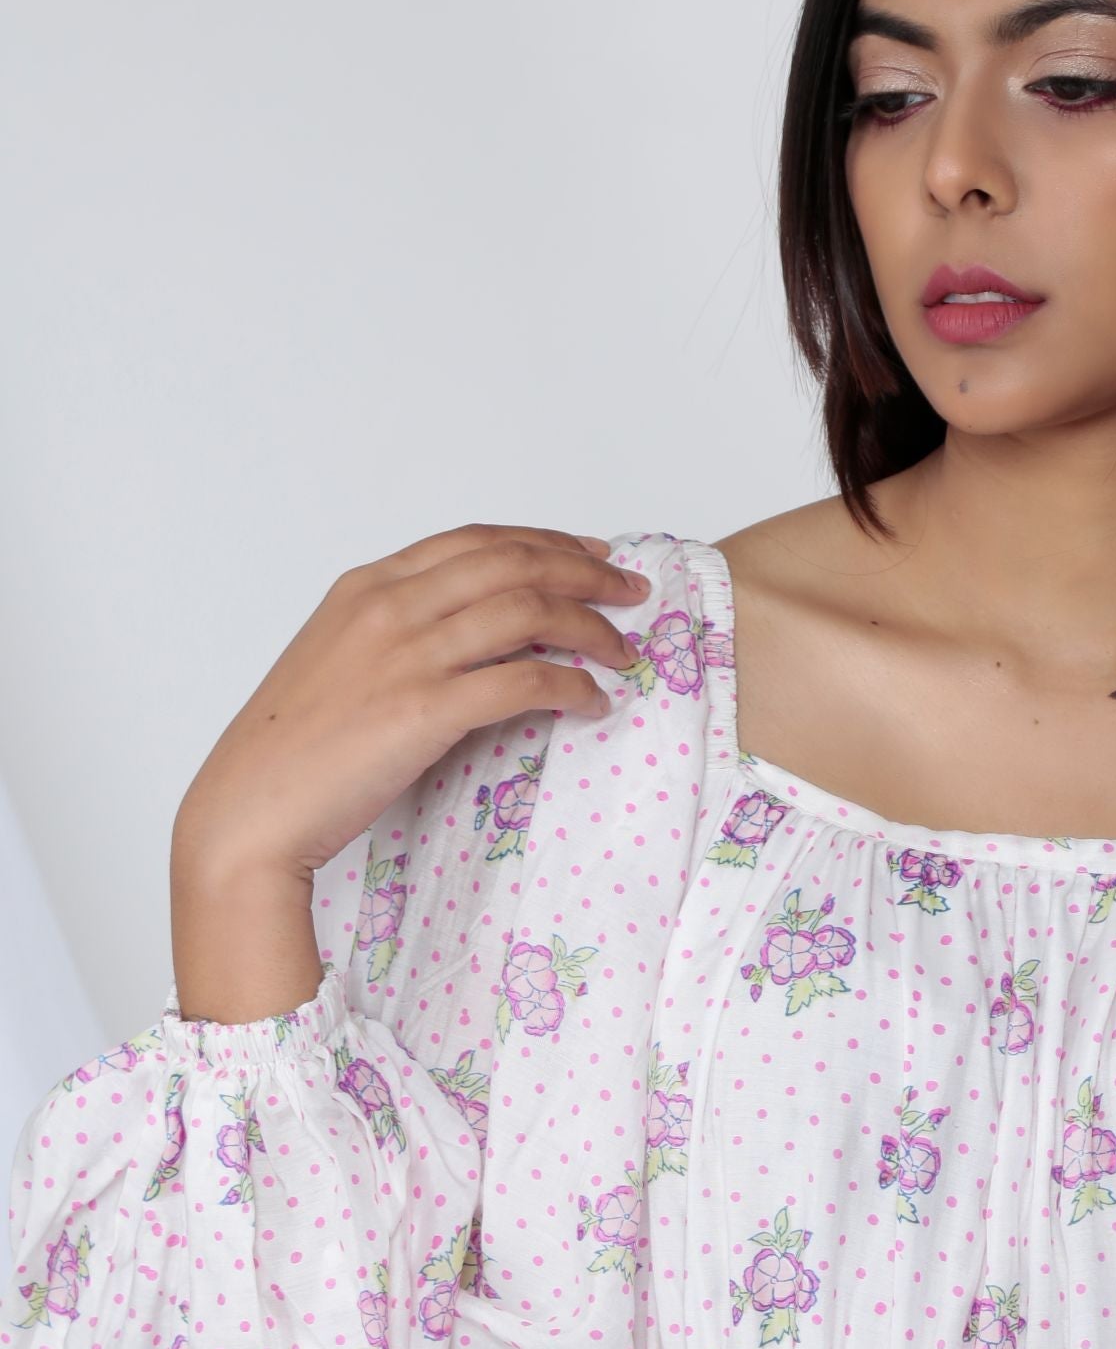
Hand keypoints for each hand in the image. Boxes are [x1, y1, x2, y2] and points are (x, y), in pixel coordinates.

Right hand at [173, 523, 649, 883]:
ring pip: (527, 613)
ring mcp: (407, 655)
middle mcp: (390, 607)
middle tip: (631, 592)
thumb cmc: (293, 749)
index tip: (590, 557)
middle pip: (513, 563)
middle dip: (585, 573)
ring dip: (591, 627)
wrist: (251, 807)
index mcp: (368, 586)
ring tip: (624, 650)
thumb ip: (400, 633)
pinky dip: (571, 687)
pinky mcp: (425, 710)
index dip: (545, 542)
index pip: (477, 541)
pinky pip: (524, 683)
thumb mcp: (341, 660)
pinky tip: (592, 702)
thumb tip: (473, 635)